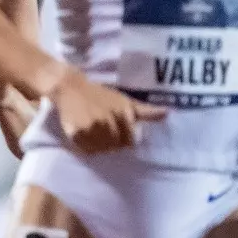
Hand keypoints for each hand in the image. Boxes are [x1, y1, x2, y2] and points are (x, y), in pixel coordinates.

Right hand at [47, 70, 162, 153]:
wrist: (70, 88)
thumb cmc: (100, 95)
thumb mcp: (124, 100)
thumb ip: (145, 111)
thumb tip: (168, 114)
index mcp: (122, 112)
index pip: (129, 140)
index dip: (124, 140)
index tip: (117, 133)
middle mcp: (108, 120)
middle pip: (115, 146)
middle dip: (111, 143)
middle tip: (103, 133)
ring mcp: (92, 127)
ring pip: (101, 150)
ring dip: (99, 146)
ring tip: (94, 135)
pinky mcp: (76, 132)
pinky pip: (86, 150)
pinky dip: (86, 148)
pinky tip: (84, 137)